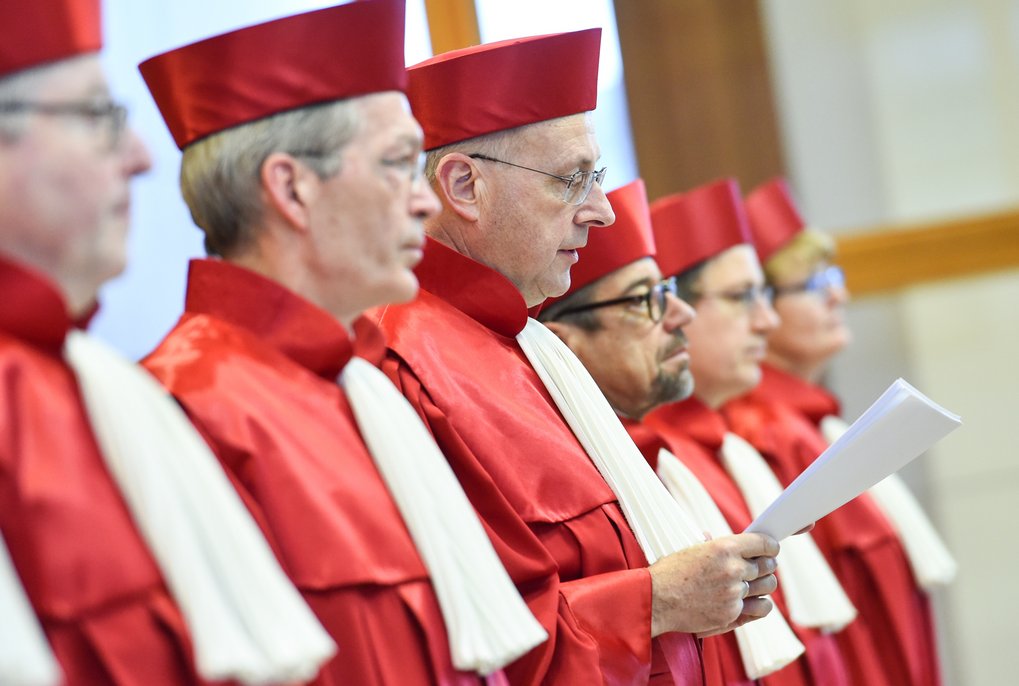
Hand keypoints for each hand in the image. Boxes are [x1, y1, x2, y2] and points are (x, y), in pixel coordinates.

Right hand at [648, 532, 778, 636]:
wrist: (655, 601)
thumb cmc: (668, 573)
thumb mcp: (689, 550)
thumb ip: (711, 545)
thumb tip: (715, 538)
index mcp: (723, 548)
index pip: (763, 543)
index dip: (771, 546)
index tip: (771, 549)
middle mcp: (733, 570)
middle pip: (768, 566)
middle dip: (767, 565)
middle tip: (761, 567)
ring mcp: (734, 594)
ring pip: (768, 587)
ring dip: (764, 585)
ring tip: (755, 584)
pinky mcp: (732, 615)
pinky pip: (761, 608)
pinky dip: (760, 605)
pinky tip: (752, 602)